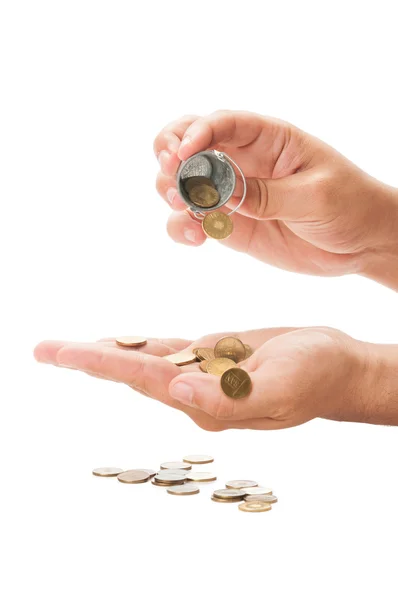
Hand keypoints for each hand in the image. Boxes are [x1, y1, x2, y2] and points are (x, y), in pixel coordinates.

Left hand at [34, 326, 371, 430]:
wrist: (335, 366)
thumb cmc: (316, 378)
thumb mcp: (281, 390)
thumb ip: (230, 399)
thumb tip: (179, 393)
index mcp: (208, 402)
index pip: (145, 378)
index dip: (103, 362)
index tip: (64, 353)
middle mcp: (197, 391)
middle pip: (133, 370)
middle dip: (88, 358)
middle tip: (45, 349)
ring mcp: (203, 373)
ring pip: (145, 358)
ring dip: (107, 351)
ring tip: (68, 348)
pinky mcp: (213, 355)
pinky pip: (168, 348)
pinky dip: (139, 343)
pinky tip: (117, 342)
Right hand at [154, 111, 397, 289]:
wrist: (361, 243)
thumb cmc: (350, 204)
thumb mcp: (314, 196)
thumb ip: (266, 194)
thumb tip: (218, 190)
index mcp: (269, 139)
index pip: (224, 123)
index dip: (198, 132)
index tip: (184, 153)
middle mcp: (244, 161)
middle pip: (190, 143)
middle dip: (170, 153)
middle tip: (172, 173)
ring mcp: (233, 194)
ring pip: (185, 183)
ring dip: (172, 192)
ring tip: (185, 208)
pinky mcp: (231, 225)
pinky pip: (194, 221)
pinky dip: (183, 227)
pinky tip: (196, 238)